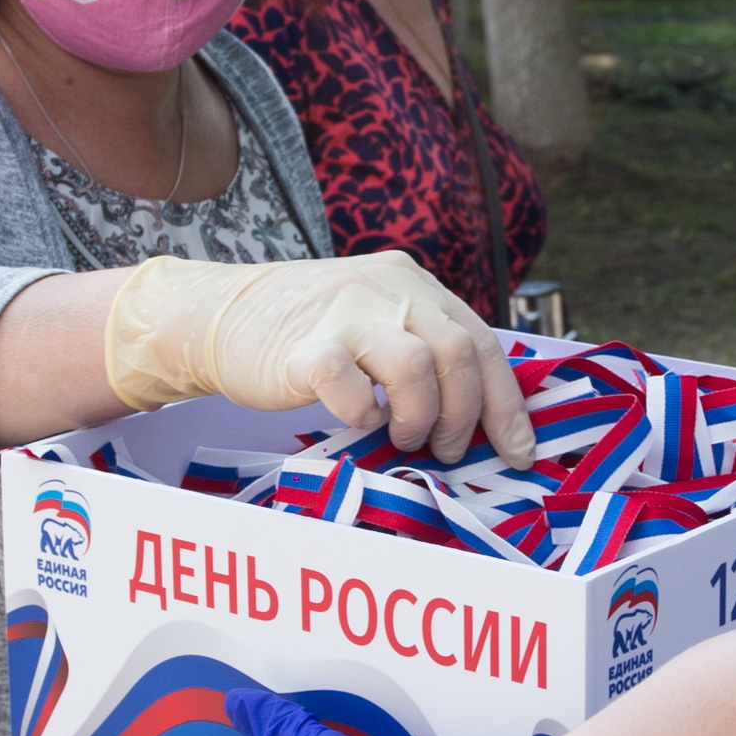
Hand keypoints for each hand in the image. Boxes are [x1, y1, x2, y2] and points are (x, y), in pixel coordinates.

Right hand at [101, 251, 535, 462]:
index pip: (482, 342)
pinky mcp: (304, 346)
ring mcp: (345, 313)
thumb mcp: (376, 319)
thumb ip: (423, 346)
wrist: (218, 315)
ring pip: (418, 366)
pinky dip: (363, 415)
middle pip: (459, 354)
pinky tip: (358, 421)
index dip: (505, 404)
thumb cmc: (305, 331)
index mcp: (413, 283)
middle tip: (445, 449)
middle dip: (465, 416)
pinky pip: (351, 387)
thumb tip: (480, 415)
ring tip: (403, 437)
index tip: (517, 451)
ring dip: (420, 417)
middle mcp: (386, 288)